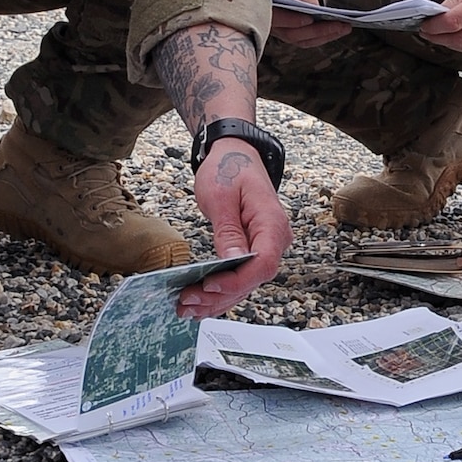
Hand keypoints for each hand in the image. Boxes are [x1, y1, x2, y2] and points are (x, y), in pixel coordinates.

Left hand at [178, 143, 292, 315]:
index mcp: (272, 224)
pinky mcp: (252, 249)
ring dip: (217, 299)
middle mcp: (274, 239)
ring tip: (186, 308)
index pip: (263, 263)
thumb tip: (233, 261)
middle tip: (187, 303)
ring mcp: (265, 246)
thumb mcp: (221, 197)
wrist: (235, 154)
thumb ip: (229, 232)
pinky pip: (240, 275)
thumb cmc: (229, 168)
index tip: (208, 287)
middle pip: (253, 279)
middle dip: (220, 296)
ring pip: (246, 283)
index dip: (237, 281)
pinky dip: (220, 291)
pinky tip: (200, 303)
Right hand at [269, 0, 348, 47]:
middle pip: (292, 33)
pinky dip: (324, 36)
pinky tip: (339, 30)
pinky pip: (308, 39)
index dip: (292, 20)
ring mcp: (282, 28)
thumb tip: (313, 8)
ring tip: (345, 27)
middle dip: (317, 31)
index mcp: (268, 2)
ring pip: (302, 39)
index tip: (309, 19)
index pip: (276, 17)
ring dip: (325, 35)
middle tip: (338, 24)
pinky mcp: (294, 32)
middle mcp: (272, 19)